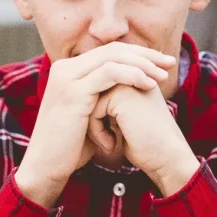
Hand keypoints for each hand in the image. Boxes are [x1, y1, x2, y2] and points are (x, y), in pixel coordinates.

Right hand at [15, 43, 175, 207]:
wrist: (47, 167)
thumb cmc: (71, 147)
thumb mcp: (90, 115)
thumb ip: (104, 97)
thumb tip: (130, 90)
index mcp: (69, 71)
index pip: (109, 52)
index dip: (138, 55)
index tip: (162, 64)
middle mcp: (65, 68)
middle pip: (113, 49)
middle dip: (145, 55)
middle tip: (169, 64)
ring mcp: (67, 77)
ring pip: (112, 57)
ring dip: (142, 64)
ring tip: (163, 76)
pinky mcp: (73, 91)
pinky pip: (109, 73)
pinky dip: (132, 75)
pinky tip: (148, 84)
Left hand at [88, 84, 199, 196]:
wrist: (167, 158)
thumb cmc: (147, 144)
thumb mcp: (127, 118)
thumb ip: (111, 104)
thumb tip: (84, 102)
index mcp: (137, 77)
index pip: (100, 90)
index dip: (99, 116)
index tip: (112, 138)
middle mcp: (134, 74)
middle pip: (93, 92)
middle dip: (94, 119)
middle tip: (107, 141)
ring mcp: (128, 82)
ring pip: (90, 99)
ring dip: (94, 126)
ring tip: (109, 143)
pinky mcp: (121, 95)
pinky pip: (93, 108)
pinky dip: (97, 131)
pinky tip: (111, 145)